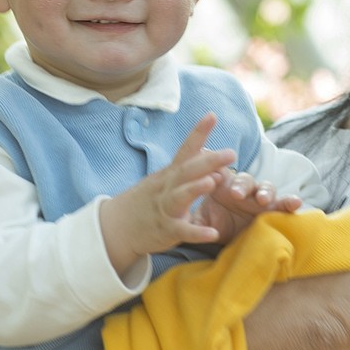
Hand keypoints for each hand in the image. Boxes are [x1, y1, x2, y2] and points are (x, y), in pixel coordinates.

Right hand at [100, 113, 235, 275]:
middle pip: (187, 170)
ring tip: (214, 182)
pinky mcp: (166, 230)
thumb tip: (212, 154)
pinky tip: (213, 234)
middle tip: (231, 153)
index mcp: (170, 174)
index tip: (212, 115)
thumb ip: (187, 168)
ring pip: (180, 196)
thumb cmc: (149, 199)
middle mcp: (167, 187)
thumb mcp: (165, 180)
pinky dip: (197, 233)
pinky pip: (182, 231)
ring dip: (196, 188)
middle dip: (208, 161)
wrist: (118, 226)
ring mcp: (165, 208)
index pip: (186, 149)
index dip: (198, 132)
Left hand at [194, 169, 303, 243]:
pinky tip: (296, 203)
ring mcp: (259, 198)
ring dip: (264, 191)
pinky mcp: (273, 210)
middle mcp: (243, 188)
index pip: (221, 171)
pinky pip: (283, 203)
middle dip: (242, 185)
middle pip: (245, 179)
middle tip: (236, 194)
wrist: (228, 236)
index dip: (218, 170)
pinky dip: (290, 202)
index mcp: (223, 185)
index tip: (214, 176)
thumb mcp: (199, 219)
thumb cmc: (213, 222)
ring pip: (265, 187)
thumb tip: (174, 205)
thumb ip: (190, 212)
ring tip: (262, 200)